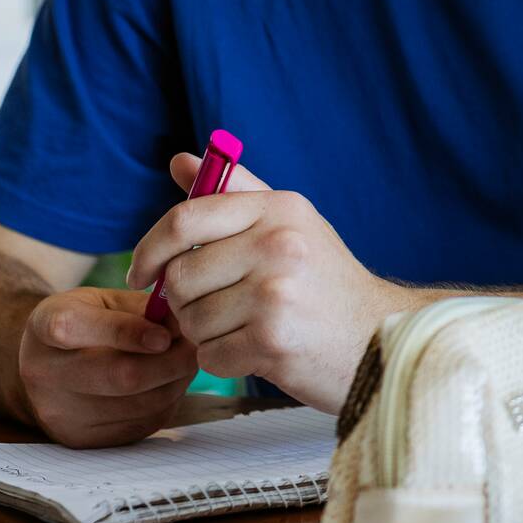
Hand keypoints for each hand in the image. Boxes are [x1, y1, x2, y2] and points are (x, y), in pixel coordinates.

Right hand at [15, 285, 200, 447]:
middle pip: (118, 376)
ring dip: (176, 382)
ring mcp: (60, 412)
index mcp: (44, 325)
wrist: (49, 369)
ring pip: (140, 403)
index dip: (126, 332)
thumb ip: (144, 308)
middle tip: (194, 347)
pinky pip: (143, 423)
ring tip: (184, 362)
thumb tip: (186, 323)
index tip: (165, 336)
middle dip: (171, 361)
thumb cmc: (86, 325)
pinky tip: (167, 383)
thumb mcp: (105, 301)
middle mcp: (44, 373)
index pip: (74, 328)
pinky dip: (167, 401)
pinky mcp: (83, 439)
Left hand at [125, 154, 424, 410]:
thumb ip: (235, 193)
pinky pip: (209, 356)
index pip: (185, 219)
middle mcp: (278, 244)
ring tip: (246, 328)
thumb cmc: (326, 284)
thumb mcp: (291, 226)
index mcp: (279, 209)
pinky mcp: (272, 341)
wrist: (380, 339)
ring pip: (190, 321)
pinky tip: (257, 352)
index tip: (141, 272)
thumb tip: (181, 162)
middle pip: (180, 276)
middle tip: (218, 308)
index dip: (149, 249)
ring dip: (206, 334)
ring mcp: (276, 294)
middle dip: (186, 301)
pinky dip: (224, 360)